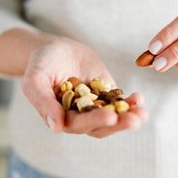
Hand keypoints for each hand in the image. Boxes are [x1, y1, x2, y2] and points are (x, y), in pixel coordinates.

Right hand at [22, 36, 147, 137]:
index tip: (111, 116)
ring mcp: (96, 105)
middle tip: (135, 120)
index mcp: (62, 117)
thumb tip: (56, 127)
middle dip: (119, 123)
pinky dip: (130, 103)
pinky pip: (120, 101)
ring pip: (114, 116)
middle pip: (101, 125)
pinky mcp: (107, 94)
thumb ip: (43, 102)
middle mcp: (81, 115)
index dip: (95, 121)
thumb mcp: (35, 79)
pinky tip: (139, 99)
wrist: (58, 49)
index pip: (80, 124)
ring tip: (142, 113)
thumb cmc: (42, 63)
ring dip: (129, 116)